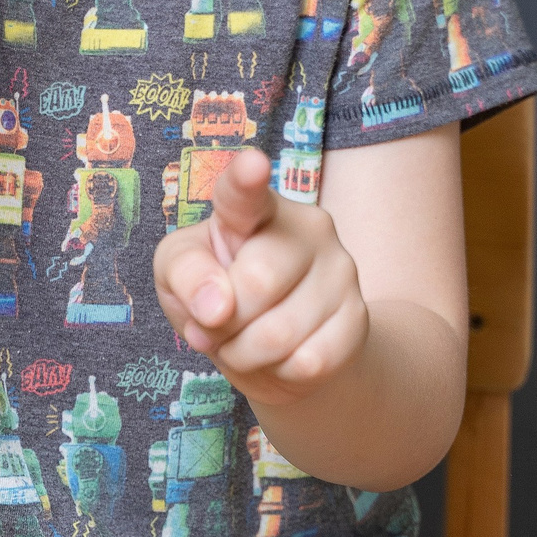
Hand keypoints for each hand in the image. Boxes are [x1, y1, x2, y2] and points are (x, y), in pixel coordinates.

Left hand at [153, 150, 368, 408]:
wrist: (272, 344)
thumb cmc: (216, 290)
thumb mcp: (178, 273)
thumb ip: (184, 275)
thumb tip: (215, 306)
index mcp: (254, 208)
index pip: (245, 192)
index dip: (245, 178)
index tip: (250, 164)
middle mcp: (308, 228)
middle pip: (255, 284)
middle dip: (221, 321)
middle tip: (217, 323)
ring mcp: (342, 271)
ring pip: (279, 335)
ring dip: (243, 354)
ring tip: (243, 341)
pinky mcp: (359, 319)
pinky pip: (308, 363)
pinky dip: (278, 373)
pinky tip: (278, 357)